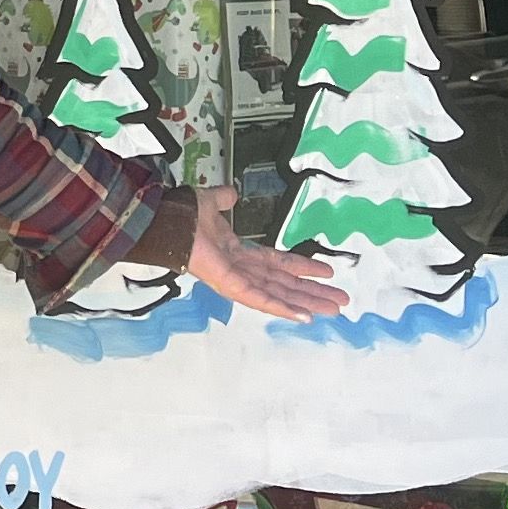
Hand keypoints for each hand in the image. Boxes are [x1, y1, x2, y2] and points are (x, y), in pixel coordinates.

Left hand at [184, 190, 350, 319]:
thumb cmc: (183, 215)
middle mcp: (241, 271)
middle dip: (313, 293)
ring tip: (333, 309)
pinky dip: (283, 308)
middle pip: (285, 285)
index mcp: (239, 254)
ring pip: (279, 295)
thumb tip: (232, 192)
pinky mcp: (230, 286)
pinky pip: (261, 299)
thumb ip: (224, 199)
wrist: (167, 220)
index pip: (278, 264)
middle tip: (340, 301)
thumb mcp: (211, 203)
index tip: (326, 272)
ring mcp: (236, 281)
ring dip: (307, 303)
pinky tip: (304, 316)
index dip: (303, 269)